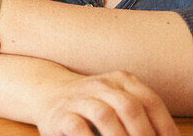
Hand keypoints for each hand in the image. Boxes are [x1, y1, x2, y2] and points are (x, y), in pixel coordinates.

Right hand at [35, 70, 177, 135]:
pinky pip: (77, 127)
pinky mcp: (60, 116)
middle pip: (128, 106)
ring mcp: (77, 100)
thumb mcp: (116, 100)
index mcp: (119, 81)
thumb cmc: (91, 106)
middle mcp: (99, 86)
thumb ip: (139, 114)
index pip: (149, 101)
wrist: (46, 94)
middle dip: (143, 134)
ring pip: (104, 114)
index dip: (164, 126)